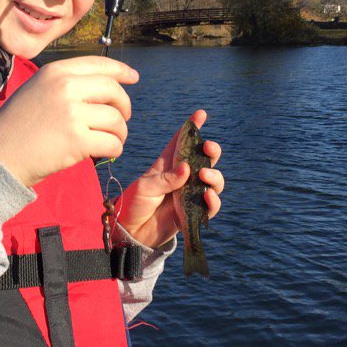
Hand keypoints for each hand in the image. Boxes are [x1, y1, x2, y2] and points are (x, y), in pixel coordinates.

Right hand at [0, 56, 138, 187]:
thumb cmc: (17, 126)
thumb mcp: (37, 89)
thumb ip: (66, 84)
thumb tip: (106, 88)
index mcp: (56, 71)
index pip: (99, 64)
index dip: (121, 71)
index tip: (133, 77)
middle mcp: (65, 87)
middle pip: (113, 91)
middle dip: (124, 106)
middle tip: (121, 119)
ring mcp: (72, 113)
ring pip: (116, 120)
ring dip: (119, 132)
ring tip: (111, 140)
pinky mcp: (77, 140)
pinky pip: (112, 142)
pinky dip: (114, 149)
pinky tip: (107, 152)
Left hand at [116, 109, 223, 248]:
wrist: (132, 232)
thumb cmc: (135, 204)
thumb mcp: (145, 187)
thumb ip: (166, 179)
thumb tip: (188, 170)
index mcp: (168, 164)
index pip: (181, 141)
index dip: (192, 127)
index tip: (201, 113)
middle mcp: (182, 176)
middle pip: (204, 158)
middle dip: (211, 150)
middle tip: (208, 148)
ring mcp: (190, 193)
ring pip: (213, 180)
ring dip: (215, 176)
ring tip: (205, 177)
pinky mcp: (194, 212)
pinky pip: (211, 206)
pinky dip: (213, 201)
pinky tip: (208, 197)